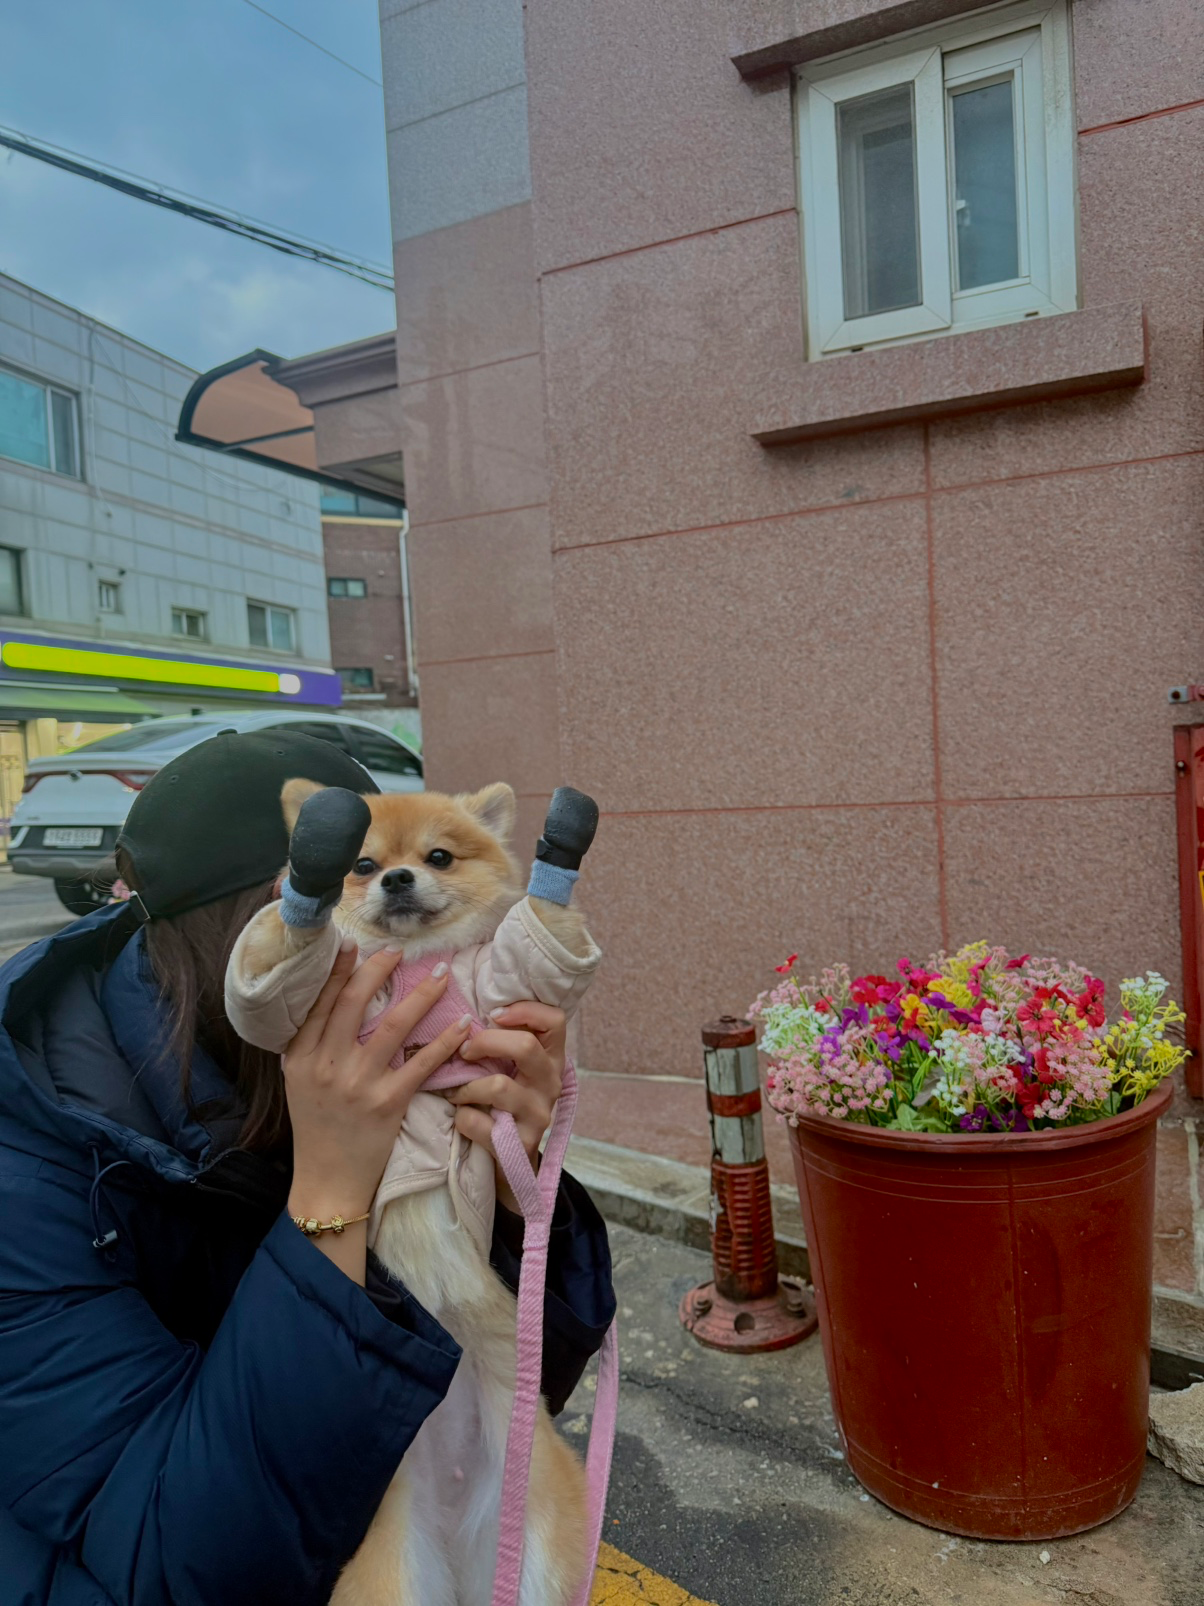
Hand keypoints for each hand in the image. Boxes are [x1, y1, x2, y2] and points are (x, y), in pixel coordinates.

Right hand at [283, 943, 471, 1279]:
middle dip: (378, 970)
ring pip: (393, 1026)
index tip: (357, 944)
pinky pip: (421, 1064)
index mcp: (301, 1056)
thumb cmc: (316, 1128)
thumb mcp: (298, 1082)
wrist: (326, 1182)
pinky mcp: (387, 1104)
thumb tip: (326, 1002)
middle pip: (353, 1003)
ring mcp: (358, 1084)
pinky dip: (444, 1042)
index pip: (320, 1002)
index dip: (339, 970)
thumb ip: (310, 1045)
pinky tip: (462, 1025)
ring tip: (441, 974)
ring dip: (421, 996)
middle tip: (400, 950)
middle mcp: (326, 1065)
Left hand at [447, 1002, 567, 1211]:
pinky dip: (462, 1118)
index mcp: (551, 1058)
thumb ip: (501, 1040)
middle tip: (464, 1052)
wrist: (510, 1159)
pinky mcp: (520, 1143)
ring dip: (467, 1087)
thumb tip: (466, 1011)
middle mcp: (551, 1083)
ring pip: (499, 1086)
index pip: (555, 1020)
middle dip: (485, 1043)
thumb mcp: (511, 1067)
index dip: (525, 1010)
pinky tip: (462, 1118)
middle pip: (526, 1047)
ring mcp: (539, 1114)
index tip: (494, 1015)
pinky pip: (479, 1122)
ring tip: (456, 1092)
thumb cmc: (502, 1100)